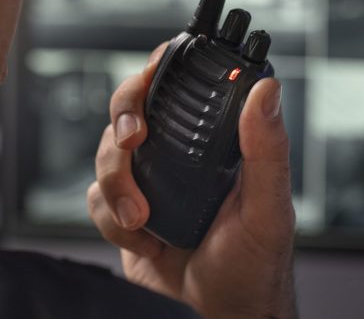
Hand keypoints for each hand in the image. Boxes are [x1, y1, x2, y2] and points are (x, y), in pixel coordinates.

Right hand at [87, 42, 296, 318]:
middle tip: (133, 139)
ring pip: (106, 152)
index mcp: (215, 142)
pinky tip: (144, 238)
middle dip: (124, 117)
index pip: (182, 86)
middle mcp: (178, 154)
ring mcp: (149, 181)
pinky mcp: (124, 213)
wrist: (221, 315)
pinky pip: (94, 198)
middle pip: (132, 107)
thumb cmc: (255, 266)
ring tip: (143, 217)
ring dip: (117, 183)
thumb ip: (267, 149)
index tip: (152, 72)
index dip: (160, 69)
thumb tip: (267, 90)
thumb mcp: (268, 206)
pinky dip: (111, 218)